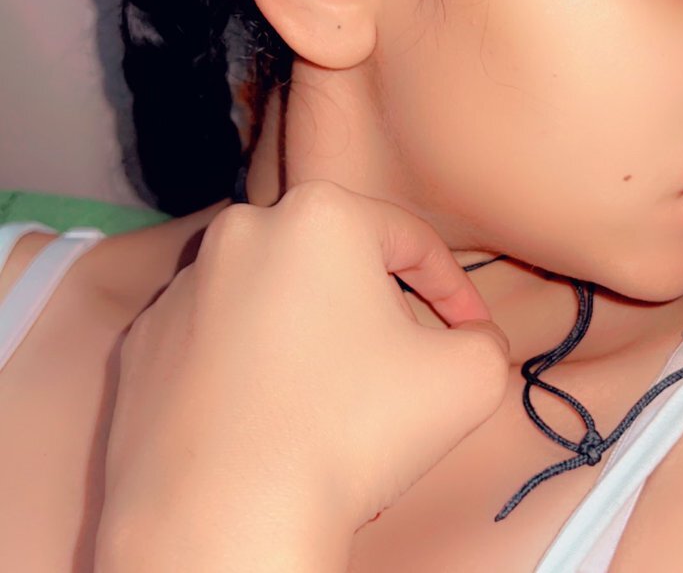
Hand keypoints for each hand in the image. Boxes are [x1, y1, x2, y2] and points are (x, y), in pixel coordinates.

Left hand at [100, 180, 511, 539]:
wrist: (225, 519)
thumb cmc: (354, 431)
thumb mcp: (470, 377)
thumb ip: (486, 340)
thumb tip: (470, 339)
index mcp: (321, 216)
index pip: (414, 242)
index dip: (456, 291)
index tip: (471, 334)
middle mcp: (241, 232)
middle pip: (339, 264)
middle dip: (379, 309)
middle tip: (404, 368)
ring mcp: (181, 289)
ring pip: (276, 299)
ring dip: (315, 335)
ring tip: (337, 401)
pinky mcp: (142, 346)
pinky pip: (221, 340)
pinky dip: (254, 366)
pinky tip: (274, 418)